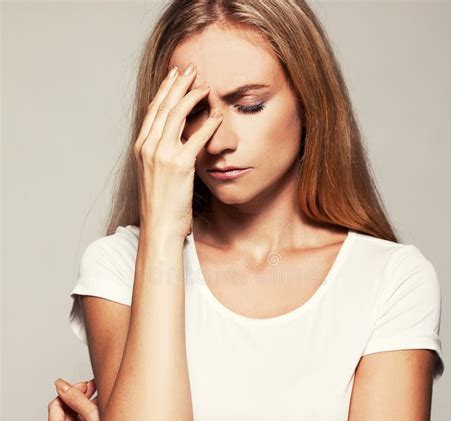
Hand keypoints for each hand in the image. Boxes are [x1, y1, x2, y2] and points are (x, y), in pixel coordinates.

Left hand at [48, 378, 115, 420]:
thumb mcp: (93, 414)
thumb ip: (74, 397)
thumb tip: (59, 384)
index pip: (56, 406)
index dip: (71, 393)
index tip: (87, 386)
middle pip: (65, 419)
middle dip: (79, 404)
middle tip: (97, 392)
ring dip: (84, 417)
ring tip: (102, 408)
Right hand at [134, 62, 222, 238]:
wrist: (159, 229)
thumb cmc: (160, 207)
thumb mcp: (155, 176)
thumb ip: (162, 156)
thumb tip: (177, 145)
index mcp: (141, 148)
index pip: (153, 110)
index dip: (165, 90)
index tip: (175, 76)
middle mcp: (148, 147)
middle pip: (164, 106)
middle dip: (178, 84)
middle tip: (191, 69)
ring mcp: (161, 155)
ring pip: (176, 115)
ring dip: (192, 96)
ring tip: (205, 86)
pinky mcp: (179, 166)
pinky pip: (196, 137)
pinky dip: (208, 123)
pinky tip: (218, 115)